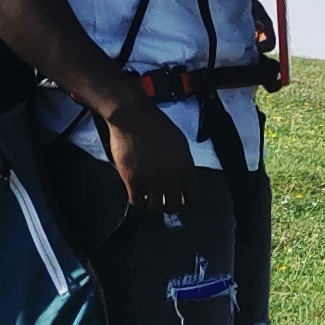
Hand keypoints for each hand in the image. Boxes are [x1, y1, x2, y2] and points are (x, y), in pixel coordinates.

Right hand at [98, 94, 197, 213]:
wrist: (133, 116)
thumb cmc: (156, 124)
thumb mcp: (179, 142)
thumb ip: (183, 162)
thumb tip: (183, 178)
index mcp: (185, 166)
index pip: (193, 197)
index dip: (186, 201)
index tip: (180, 200)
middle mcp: (170, 175)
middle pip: (174, 206)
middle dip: (169, 206)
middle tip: (163, 201)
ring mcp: (151, 178)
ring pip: (155, 208)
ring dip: (152, 205)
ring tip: (148, 199)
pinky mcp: (132, 179)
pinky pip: (136, 201)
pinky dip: (136, 201)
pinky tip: (136, 194)